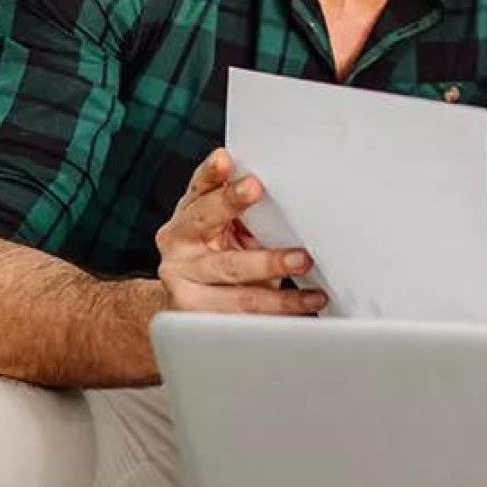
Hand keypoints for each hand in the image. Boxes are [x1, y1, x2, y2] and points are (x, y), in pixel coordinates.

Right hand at [155, 148, 326, 314]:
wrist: (183, 293)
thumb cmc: (212, 246)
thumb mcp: (221, 221)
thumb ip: (240, 205)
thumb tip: (289, 188)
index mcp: (186, 218)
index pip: (200, 194)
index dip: (214, 179)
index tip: (236, 169)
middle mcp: (179, 250)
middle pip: (222, 255)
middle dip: (263, 257)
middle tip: (300, 253)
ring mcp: (185, 288)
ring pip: (239, 294)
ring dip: (279, 291)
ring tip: (306, 273)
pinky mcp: (198, 318)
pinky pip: (245, 318)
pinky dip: (280, 312)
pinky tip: (305, 304)